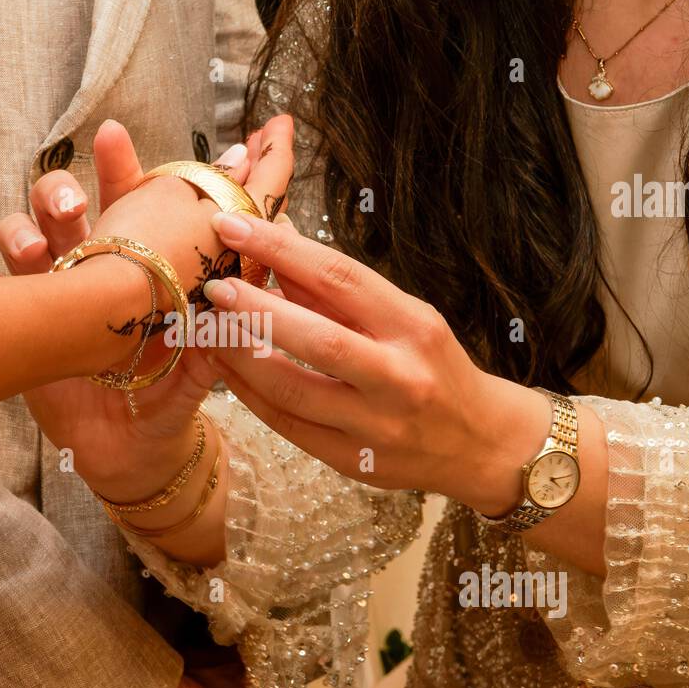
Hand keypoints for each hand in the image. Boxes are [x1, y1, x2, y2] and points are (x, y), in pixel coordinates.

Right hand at [0, 118, 295, 516]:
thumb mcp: (206, 368)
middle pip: (114, 193)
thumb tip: (259, 301)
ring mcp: (74, 276)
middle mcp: (121, 262)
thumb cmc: (169, 401)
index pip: (190, 211)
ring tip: (68, 207)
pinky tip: (29, 250)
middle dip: (114, 161)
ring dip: (56, 196)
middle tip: (113, 139)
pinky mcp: (34, 298)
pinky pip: (17, 252)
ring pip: (55, 211)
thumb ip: (226, 334)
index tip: (239, 138)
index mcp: (169, 269)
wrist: (121, 451)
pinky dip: (18, 239)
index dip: (213, 172)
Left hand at [198, 212, 550, 515]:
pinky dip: (251, 395)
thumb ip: (338, 290)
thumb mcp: (404, 318)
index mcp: (414, 327)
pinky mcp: (355, 462)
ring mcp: (377, 426)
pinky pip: (290, 426)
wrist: (482, 444)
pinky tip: (226, 370)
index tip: (234, 225)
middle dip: (256, 309)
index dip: (282, 249)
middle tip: (212, 286)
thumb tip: (275, 238)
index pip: (340, 278)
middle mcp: (399, 377)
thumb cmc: (434, 366)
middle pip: (318, 339)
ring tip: (206, 329)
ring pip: (294, 390)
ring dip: (241, 357)